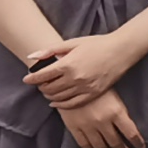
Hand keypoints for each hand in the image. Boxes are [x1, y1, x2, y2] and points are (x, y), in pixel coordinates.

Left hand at [26, 25, 145, 107]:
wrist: (121, 50)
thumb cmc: (97, 44)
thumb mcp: (72, 43)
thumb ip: (51, 50)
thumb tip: (31, 57)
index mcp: (68, 64)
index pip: (42, 76)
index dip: (31, 78)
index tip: (27, 79)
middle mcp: (74, 78)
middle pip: (49, 88)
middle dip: (40, 87)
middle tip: (39, 84)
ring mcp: (84, 88)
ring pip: (59, 97)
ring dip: (49, 95)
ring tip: (47, 91)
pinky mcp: (93, 94)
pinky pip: (72, 104)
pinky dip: (61, 105)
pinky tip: (56, 102)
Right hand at [61, 88, 143, 147]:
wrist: (71, 81)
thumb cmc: (97, 86)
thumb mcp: (115, 97)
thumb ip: (121, 113)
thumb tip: (128, 129)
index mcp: (116, 112)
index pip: (131, 133)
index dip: (137, 143)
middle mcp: (103, 122)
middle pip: (115, 142)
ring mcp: (87, 126)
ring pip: (100, 146)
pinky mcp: (74, 128)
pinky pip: (84, 144)